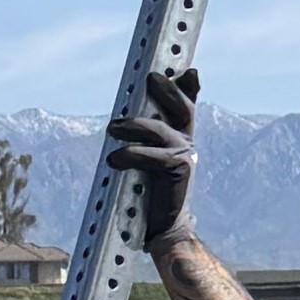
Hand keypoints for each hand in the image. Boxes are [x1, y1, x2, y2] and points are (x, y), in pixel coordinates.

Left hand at [105, 61, 200, 256]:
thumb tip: (119, 123)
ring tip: (112, 128)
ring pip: (160, 130)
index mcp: (180, 139)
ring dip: (134, 126)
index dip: (187, 88)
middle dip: (168, 91)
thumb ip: (140, 141)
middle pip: (182, 109)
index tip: (187, 70)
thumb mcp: (145, 162)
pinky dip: (130, 155)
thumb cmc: (149, 195)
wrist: (163, 229)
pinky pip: (150, 156)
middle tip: (151, 78)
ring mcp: (183, 158)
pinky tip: (113, 159)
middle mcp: (186, 145)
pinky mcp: (175, 173)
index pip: (186, 107)